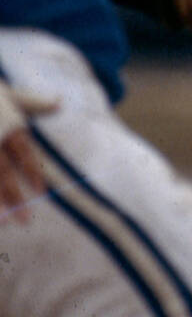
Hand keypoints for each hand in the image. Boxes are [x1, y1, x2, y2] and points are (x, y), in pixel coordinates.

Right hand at [0, 84, 54, 223]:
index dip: (33, 173)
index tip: (41, 192)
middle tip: (26, 220)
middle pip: (3, 172)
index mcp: (10, 124)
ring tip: (4, 223)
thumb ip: (34, 101)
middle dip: (15, 197)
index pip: (25, 153)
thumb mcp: (12, 93)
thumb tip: (60, 102)